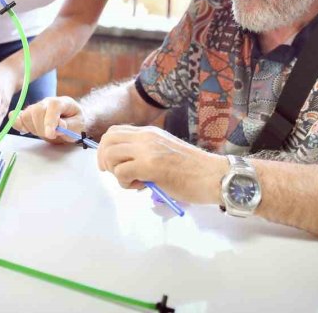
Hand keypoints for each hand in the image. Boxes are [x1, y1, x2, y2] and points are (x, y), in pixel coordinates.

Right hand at [13, 96, 85, 143]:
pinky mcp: (28, 114)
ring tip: (45, 133)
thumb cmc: (75, 122)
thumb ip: (69, 126)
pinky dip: (18, 124)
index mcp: (62, 102)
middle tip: (52, 135)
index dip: (50, 120)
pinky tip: (25, 130)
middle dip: (42, 128)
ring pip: (26, 116)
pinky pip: (18, 117)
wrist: (71, 120)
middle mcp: (47, 102)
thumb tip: (58, 126)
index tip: (51, 134)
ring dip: (34, 129)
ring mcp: (36, 107)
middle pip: (37, 111)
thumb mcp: (78, 126)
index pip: (53, 106)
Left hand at [97, 125, 227, 204]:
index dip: (106, 148)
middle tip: (115, 174)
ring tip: (134, 181)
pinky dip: (125, 183)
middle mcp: (146, 136)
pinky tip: (142, 186)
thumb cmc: (193, 169)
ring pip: (111, 155)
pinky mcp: (150, 166)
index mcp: (149, 132)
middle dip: (104, 159)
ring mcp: (147, 149)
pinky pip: (121, 172)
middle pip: (108, 140)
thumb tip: (125, 166)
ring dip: (116, 172)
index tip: (111, 164)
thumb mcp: (164, 152)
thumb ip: (145, 154)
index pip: (115, 131)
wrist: (213, 176)